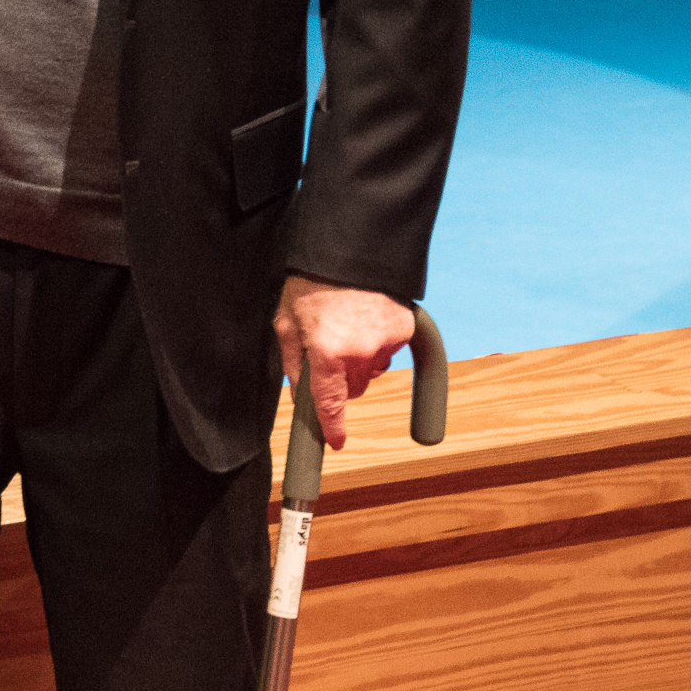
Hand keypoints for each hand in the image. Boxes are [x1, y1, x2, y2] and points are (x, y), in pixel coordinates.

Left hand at [273, 275, 415, 450]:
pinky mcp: (404, 329)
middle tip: (327, 352)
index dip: (332, 427)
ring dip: (359, 361)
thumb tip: (300, 396)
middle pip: (352, 389)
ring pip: (371, 372)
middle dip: (340, 380)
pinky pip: (388, 352)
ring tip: (344, 326)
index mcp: (327, 351)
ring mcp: (386, 342)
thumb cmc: (309, 281)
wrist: (346, 248)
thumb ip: (292, 362)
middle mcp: (360, 352)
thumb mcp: (286, 321)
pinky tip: (363, 320)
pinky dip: (377, 344)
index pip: (330, 402)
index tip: (336, 442)